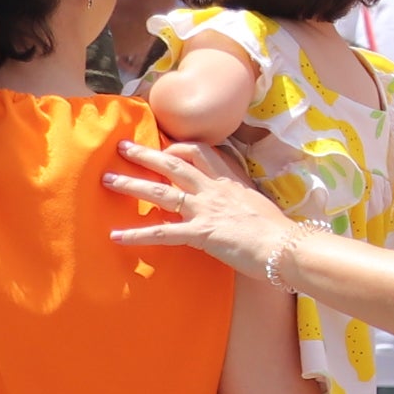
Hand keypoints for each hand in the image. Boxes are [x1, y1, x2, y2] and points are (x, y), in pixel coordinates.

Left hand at [104, 139, 295, 275]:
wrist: (285, 247)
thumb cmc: (277, 231)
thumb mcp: (256, 206)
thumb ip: (237, 202)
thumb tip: (228, 208)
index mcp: (228, 182)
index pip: (199, 152)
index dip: (178, 148)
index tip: (163, 149)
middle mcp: (213, 190)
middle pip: (173, 164)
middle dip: (145, 154)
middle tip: (122, 146)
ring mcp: (205, 210)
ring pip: (161, 191)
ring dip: (131, 184)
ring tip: (107, 179)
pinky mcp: (201, 233)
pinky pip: (163, 232)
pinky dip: (137, 234)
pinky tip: (116, 236)